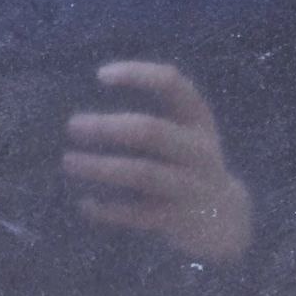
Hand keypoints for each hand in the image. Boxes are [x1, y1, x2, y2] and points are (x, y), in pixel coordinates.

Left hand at [63, 61, 250, 261]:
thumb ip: (151, 122)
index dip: (138, 75)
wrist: (227, 220)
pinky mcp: (179, 219)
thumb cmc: (189, 167)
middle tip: (72, 125)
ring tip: (68, 162)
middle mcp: (198, 150)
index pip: (172, 84)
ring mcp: (190, 186)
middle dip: (108, 127)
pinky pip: (138, 214)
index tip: (101, 76)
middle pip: (150, 131)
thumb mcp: (185, 136)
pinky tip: (85, 205)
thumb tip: (88, 118)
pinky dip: (109, 210)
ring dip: (101, 167)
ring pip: (142, 173)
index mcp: (198, 121)